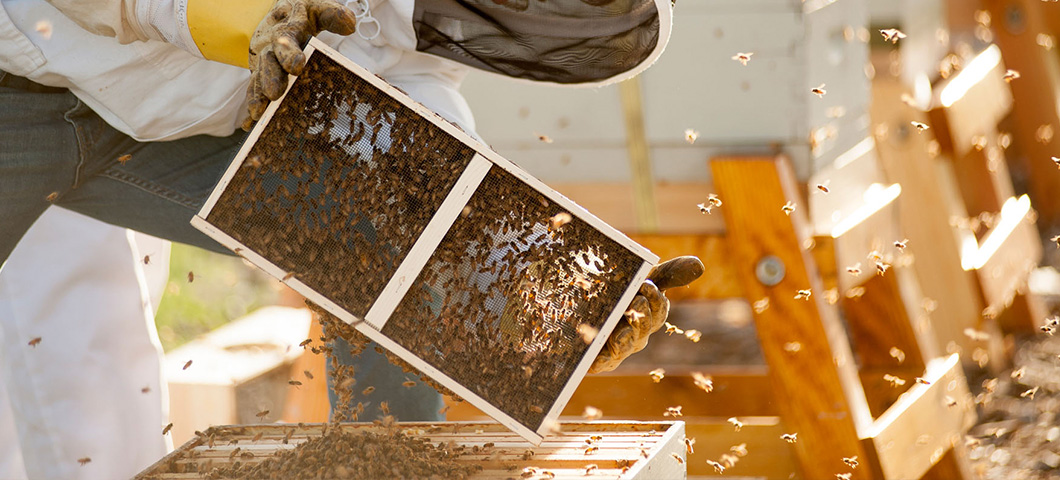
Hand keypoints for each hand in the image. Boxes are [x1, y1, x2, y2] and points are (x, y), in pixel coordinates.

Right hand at [243, 0, 357, 129]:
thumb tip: (350, 25)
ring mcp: (264, 60)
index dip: (290, 52)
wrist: (278, 15)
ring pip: (259, 78)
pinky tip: (248, 124)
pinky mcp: (261, 74)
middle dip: (271, 77)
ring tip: (258, 113)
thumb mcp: (318, 9)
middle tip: (275, 93)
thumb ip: (333, 15)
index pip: (287, 38)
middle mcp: (271, 44)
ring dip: (258, 95)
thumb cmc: (303, 15)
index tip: (297, 66)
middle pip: (269, 61)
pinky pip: (254, 90)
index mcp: (287, 28)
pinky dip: (252, 105)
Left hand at [588, 256, 703, 373]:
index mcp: (648, 317)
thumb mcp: (640, 279)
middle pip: (644, 328)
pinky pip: (602, 362)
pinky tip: (597, 357)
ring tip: (621, 327)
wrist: (578, 304)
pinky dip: (601, 360)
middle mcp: (636, 335)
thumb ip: (667, 274)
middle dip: (642, 314)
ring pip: (625, 346)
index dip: (655, 299)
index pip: (659, 311)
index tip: (646, 284)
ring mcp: (618, 349)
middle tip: (635, 299)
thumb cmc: (617, 293)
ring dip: (626, 336)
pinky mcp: (598, 360)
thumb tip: (699, 265)